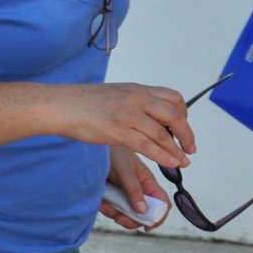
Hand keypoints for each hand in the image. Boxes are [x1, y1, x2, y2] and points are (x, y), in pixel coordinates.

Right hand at [56, 82, 193, 169]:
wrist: (60, 105)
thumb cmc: (84, 102)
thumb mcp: (117, 94)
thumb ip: (135, 102)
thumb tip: (149, 114)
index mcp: (139, 89)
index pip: (173, 98)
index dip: (183, 113)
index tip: (183, 126)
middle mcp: (138, 99)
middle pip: (174, 115)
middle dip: (187, 133)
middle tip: (191, 147)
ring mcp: (128, 115)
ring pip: (162, 133)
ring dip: (177, 149)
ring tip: (184, 161)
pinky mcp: (118, 131)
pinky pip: (147, 146)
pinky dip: (162, 156)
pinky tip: (171, 163)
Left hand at [99, 145, 171, 230]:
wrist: (94, 151)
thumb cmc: (114, 155)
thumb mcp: (125, 172)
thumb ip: (134, 191)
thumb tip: (144, 210)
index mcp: (149, 183)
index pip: (163, 203)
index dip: (159, 216)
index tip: (147, 226)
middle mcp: (140, 191)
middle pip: (144, 214)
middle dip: (132, 219)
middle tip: (119, 218)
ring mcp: (127, 194)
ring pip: (127, 214)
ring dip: (116, 214)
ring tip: (105, 205)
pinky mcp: (114, 196)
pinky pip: (114, 210)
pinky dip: (108, 209)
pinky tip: (101, 202)